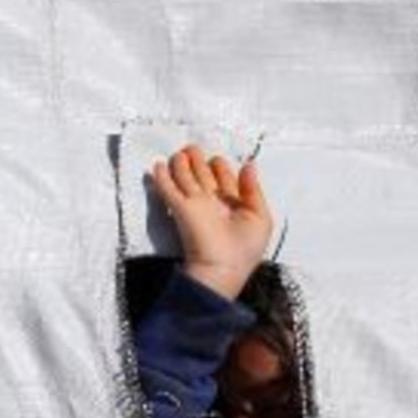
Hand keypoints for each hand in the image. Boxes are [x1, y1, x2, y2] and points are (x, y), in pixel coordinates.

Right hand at [149, 145, 272, 301]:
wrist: (222, 269)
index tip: (218, 161)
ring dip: (180, 165)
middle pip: (203, 175)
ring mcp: (195, 204)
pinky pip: (168, 189)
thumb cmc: (245, 249)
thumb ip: (254, 190)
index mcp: (232, 204)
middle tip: (192, 148)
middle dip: (198, 161)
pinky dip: (162, 178)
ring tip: (179, 153)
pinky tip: (157, 167)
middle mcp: (213, 202)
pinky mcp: (180, 209)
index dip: (221, 168)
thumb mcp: (260, 218)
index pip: (224, 179)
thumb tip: (249, 165)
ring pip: (185, 178)